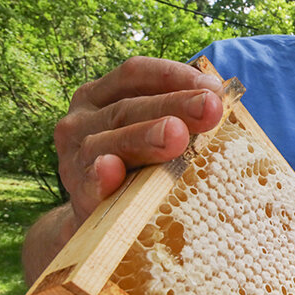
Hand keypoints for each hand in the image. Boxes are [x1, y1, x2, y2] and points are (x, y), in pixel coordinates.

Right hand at [54, 56, 223, 224]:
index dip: (174, 76)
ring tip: (177, 135)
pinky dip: (100, 177)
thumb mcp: (149, 136)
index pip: (136, 74)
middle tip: (210, 108)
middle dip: (173, 105)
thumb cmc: (136, 168)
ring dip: (144, 137)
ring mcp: (74, 156)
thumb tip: (220, 104)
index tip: (214, 88)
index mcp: (101, 96)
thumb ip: (176, 118)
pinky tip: (114, 171)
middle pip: (128, 107)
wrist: (97, 221)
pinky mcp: (74, 192)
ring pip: (108, 142)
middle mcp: (81, 120)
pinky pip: (87, 183)